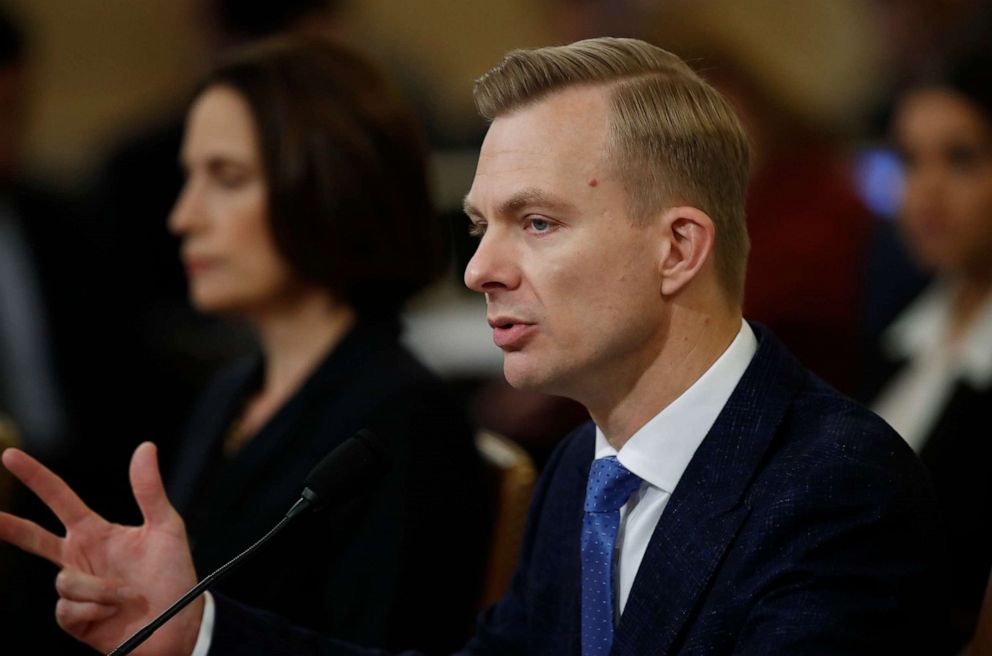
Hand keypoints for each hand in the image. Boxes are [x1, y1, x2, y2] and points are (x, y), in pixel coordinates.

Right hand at [0, 443, 201, 654]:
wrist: (179, 621)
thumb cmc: (174, 575)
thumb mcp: (167, 527)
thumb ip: (149, 490)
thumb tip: (145, 447)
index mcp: (96, 532)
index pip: (60, 499)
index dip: (36, 477)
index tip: (11, 456)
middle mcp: (80, 557)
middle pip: (33, 537)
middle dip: (9, 526)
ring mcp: (75, 588)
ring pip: (65, 580)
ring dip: (100, 589)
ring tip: (128, 595)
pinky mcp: (74, 618)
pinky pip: (69, 608)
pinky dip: (96, 609)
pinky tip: (113, 613)